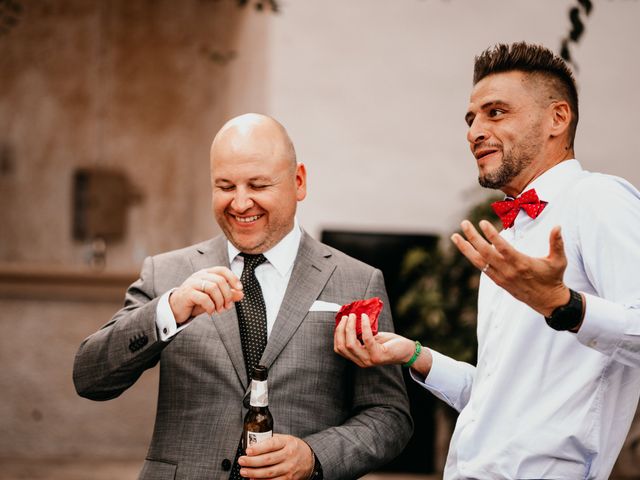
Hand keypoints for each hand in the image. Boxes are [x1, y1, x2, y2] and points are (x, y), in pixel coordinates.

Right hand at [168, 267, 243, 323]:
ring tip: (219, 310)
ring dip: (220, 301)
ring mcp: (192, 283)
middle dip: (227, 295)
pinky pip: (204, 298)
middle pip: (220, 280)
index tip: (240, 289)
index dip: (233, 278)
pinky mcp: (187, 293)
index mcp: (206, 273)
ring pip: (213, 288)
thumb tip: (241, 294)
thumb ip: (227, 295)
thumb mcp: (214, 298)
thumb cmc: (196, 302)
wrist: (176, 308)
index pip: (222, 270)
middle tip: (228, 306)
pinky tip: (211, 312)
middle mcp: (199, 276)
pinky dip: (210, 306)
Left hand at [238, 434, 313, 479]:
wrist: (308, 458)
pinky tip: (253, 479)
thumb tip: (252, 443)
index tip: (248, 450)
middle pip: (268, 460)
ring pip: (269, 473)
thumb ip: (271, 440)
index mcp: (287, 442)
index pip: (271, 444)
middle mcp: (289, 455)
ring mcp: (289, 468)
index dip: (258, 448)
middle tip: (242, 461)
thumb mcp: (285, 438)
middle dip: (252, 461)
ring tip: (244, 471)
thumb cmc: (293, 447)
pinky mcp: (288, 478)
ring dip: (254, 473)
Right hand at [334, 312, 414, 366]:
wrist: (405, 351)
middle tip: (347, 316)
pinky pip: (366, 339)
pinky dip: (364, 326)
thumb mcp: (370, 338)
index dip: (337, 334)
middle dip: (341, 329)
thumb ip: (359, 334)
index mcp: (357, 358)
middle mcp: (361, 361)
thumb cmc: (388, 343)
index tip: (341, 321)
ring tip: (354, 315)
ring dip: (350, 327)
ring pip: (350, 344)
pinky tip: (365, 317)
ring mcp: (369, 360)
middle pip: (342, 346)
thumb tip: (349, 318)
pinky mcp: (378, 355)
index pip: (339, 349)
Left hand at [451, 219, 569, 315]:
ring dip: (465, 248)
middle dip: (472, 237)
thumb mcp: (559, 261)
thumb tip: (558, 226)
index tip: (482, 222)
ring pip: (479, 261)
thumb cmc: (553, 278)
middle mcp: (508, 270)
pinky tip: (465, 248)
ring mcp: (501, 276)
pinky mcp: (498, 281)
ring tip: (455, 236)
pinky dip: (472, 257)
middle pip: (485, 252)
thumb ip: (557, 243)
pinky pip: (481, 268)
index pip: (502, 247)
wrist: (548, 301)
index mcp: (521, 263)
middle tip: (463, 223)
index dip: (491, 235)